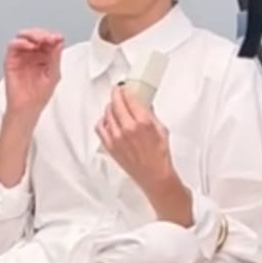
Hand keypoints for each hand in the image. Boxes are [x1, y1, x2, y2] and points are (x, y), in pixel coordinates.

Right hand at [4, 30, 64, 118]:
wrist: (28, 107)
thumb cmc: (40, 95)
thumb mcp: (54, 74)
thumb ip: (55, 57)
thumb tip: (59, 41)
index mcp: (44, 56)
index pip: (48, 40)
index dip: (53, 36)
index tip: (58, 37)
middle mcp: (32, 53)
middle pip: (35, 35)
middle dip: (43, 34)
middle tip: (50, 38)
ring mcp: (21, 56)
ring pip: (23, 36)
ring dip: (32, 34)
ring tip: (40, 40)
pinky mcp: (10, 59)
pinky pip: (13, 45)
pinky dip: (21, 42)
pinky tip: (30, 46)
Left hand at [97, 86, 189, 221]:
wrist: (155, 176)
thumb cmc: (160, 156)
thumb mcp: (161, 129)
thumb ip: (151, 114)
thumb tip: (144, 104)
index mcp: (142, 122)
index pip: (128, 97)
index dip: (125, 89)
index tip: (124, 87)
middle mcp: (127, 128)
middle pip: (115, 103)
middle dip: (116, 94)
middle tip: (118, 92)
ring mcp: (117, 138)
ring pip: (107, 114)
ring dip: (110, 107)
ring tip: (115, 106)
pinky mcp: (110, 146)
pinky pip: (100, 128)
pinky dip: (103, 121)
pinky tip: (107, 120)